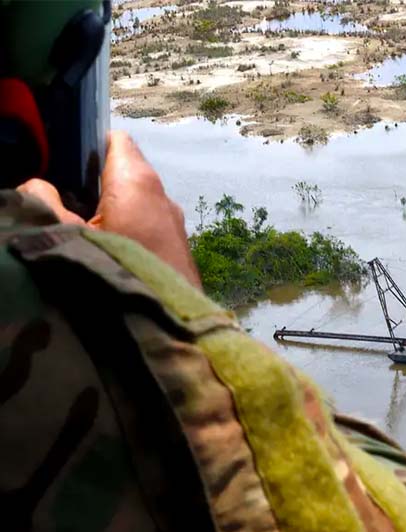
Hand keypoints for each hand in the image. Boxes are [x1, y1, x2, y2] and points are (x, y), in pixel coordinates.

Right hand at [17, 131, 200, 287]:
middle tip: (62, 201)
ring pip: (136, 205)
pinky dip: (126, 233)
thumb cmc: (115, 273)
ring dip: (109, 212)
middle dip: (93, 182)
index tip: (62, 161)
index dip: (87, 144)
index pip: (115, 141)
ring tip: (80, 231)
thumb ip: (43, 202)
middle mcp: (163, 197)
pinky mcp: (178, 251)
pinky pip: (147, 229)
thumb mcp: (64, 236)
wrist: (168, 326)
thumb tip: (37, 185)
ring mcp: (174, 225)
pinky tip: (106, 254)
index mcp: (137, 181)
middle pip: (124, 174)